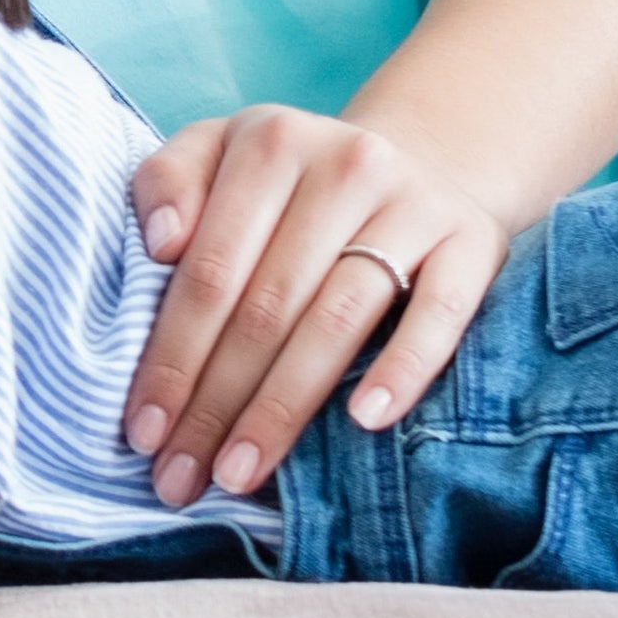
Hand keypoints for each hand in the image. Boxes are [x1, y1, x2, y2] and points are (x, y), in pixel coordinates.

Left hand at [124, 106, 509, 501]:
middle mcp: (345, 164)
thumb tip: (161, 245)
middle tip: (181, 476)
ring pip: (338, 319)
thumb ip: (167, 184)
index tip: (141, 431)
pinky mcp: (476, 241)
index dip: (171, 356)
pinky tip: (363, 421)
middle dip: (215, 402)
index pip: (208, 270)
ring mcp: (415, 203)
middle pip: (266, 305)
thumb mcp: (217, 154)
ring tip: (240, 471)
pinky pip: (440, 314)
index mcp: (269, 141)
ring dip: (283, 408)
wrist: (419, 159)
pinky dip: (404, 369)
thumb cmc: (289, 182)